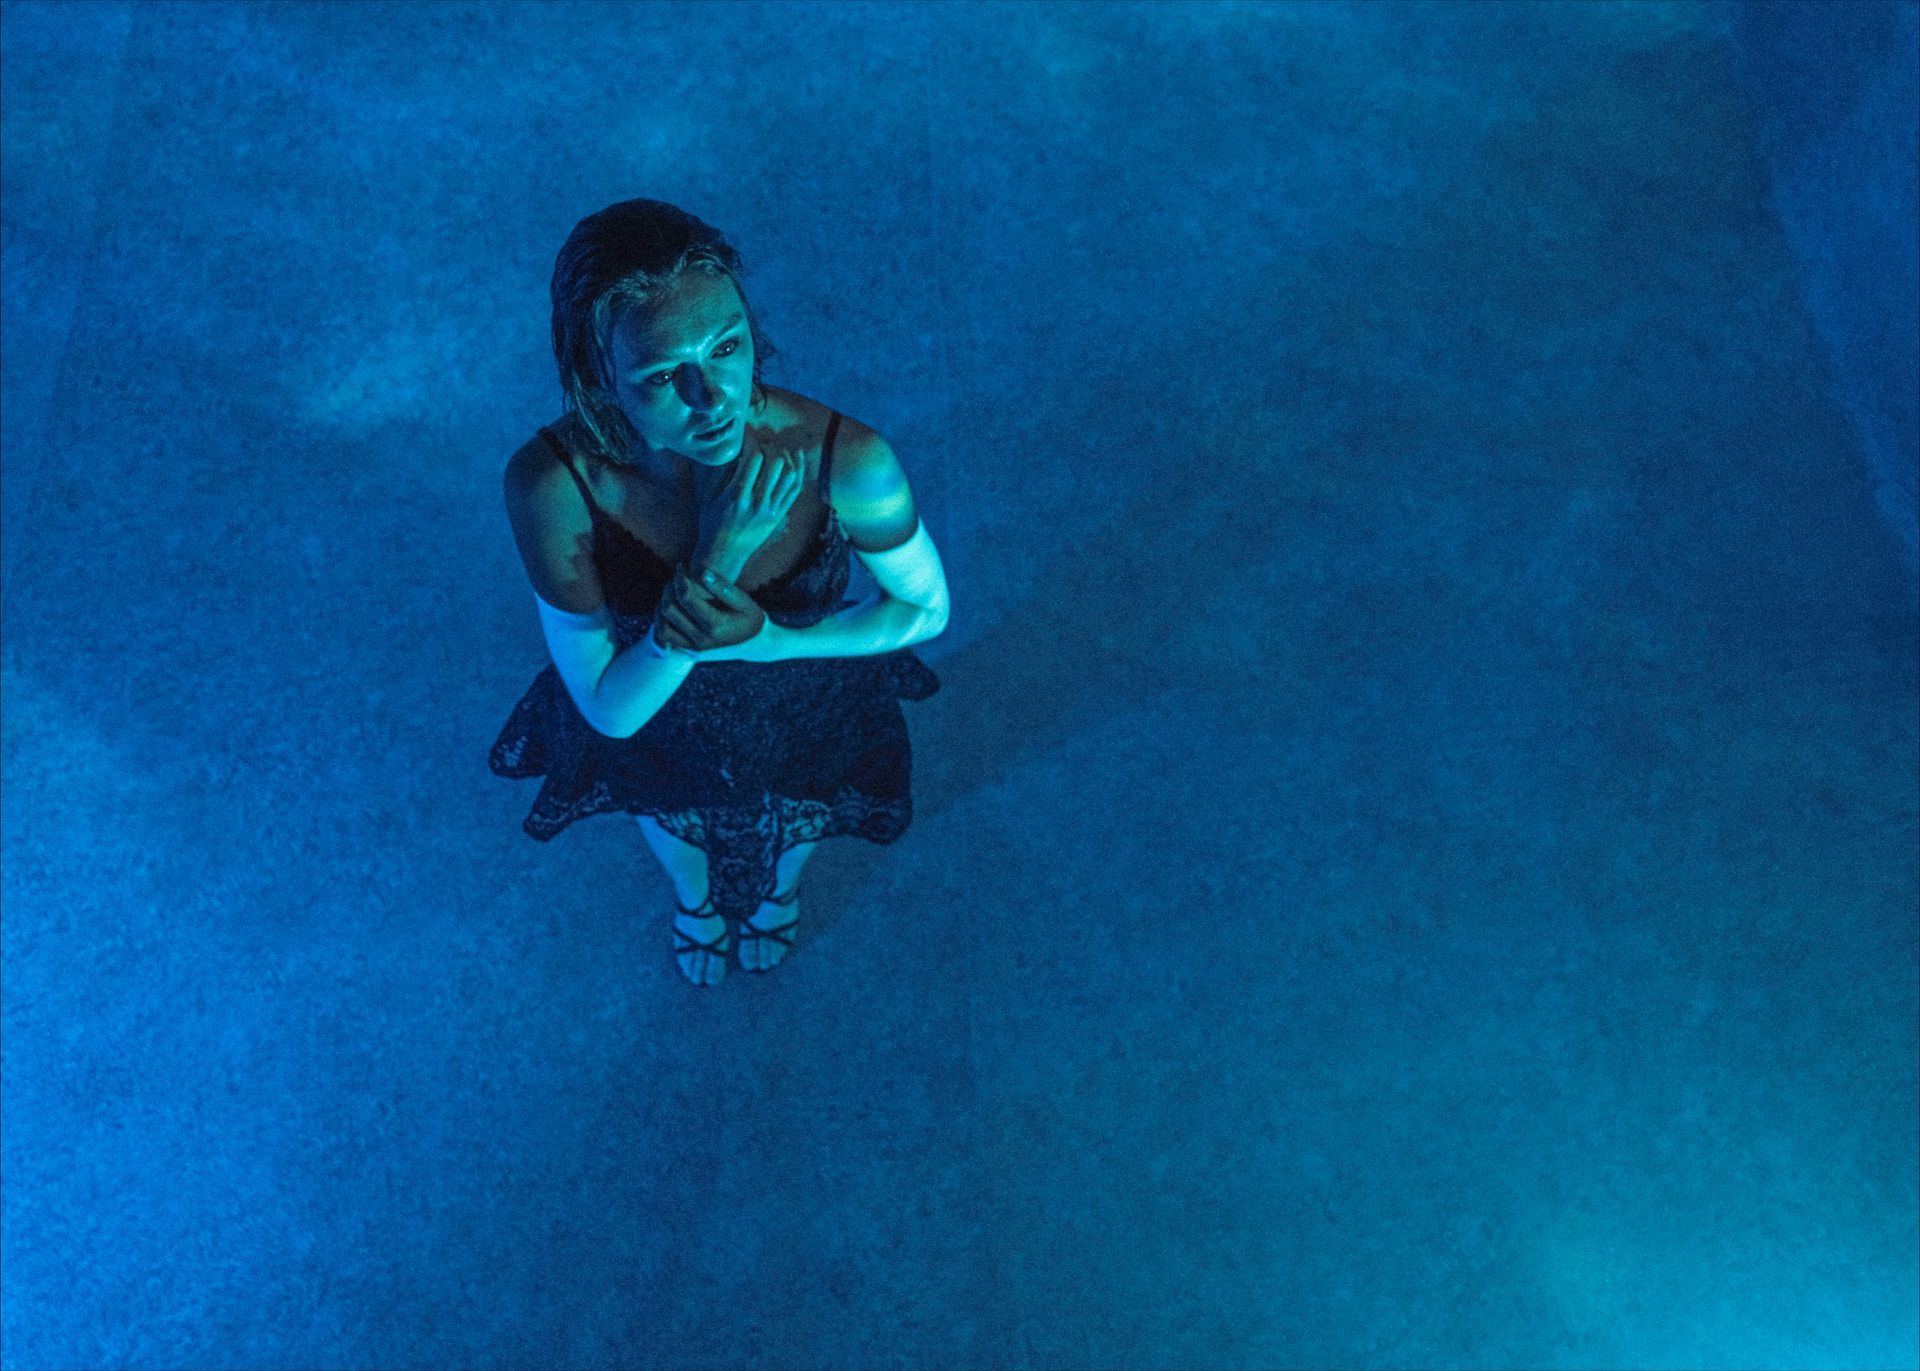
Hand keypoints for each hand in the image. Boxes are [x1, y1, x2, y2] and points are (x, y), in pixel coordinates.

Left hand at [652, 564, 766, 656]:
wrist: (754, 643)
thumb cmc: (750, 618)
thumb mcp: (745, 601)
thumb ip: (724, 588)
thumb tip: (703, 573)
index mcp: (716, 625)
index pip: (686, 597)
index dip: (680, 578)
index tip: (682, 566)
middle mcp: (702, 638)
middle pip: (670, 609)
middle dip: (670, 588)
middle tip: (678, 576)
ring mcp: (693, 646)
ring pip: (662, 624)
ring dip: (663, 602)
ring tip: (673, 589)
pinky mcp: (688, 648)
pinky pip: (663, 635)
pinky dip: (661, 619)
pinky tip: (670, 605)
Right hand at [693, 442, 806, 566]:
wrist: (723, 555)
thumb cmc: (711, 524)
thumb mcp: (707, 498)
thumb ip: (719, 472)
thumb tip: (732, 449)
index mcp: (736, 496)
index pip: (753, 458)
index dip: (752, 440)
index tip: (747, 433)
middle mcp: (756, 502)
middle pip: (774, 462)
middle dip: (769, 446)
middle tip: (761, 442)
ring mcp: (771, 510)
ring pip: (788, 474)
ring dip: (784, 455)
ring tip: (775, 449)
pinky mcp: (779, 515)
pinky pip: (795, 488)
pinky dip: (799, 469)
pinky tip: (797, 455)